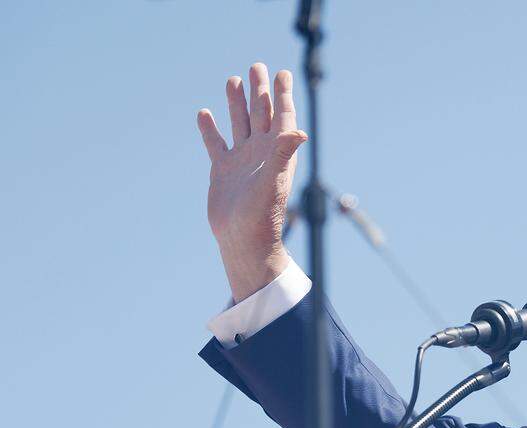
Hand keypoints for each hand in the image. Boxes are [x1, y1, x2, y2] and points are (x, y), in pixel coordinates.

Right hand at [196, 63, 307, 301]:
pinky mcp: (222, 171)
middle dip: (260, 91)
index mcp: (277, 153)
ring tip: (233, 80)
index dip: (283, 95)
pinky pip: (215, 144)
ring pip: (238, 124)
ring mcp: (241, 161)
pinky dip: (210, 129)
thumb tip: (300, 131)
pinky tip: (204, 113)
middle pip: (261, 114)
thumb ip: (284, 152)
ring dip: (237, 103)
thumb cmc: (264, 215)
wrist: (244, 240)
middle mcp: (260, 153)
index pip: (282, 117)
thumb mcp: (274, 180)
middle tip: (257, 66)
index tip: (283, 73)